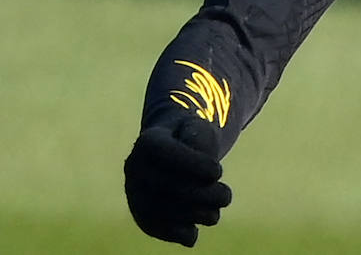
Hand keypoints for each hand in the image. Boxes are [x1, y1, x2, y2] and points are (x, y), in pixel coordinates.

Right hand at [124, 119, 231, 246]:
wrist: (174, 149)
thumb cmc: (191, 137)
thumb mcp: (200, 128)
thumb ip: (202, 141)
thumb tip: (205, 172)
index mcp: (148, 141)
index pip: (165, 153)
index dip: (194, 165)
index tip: (217, 172)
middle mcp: (135, 169)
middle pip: (167, 187)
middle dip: (204, 194)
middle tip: (226, 195)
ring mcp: (135, 195)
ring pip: (164, 212)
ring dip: (200, 213)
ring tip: (220, 205)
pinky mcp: (142, 217)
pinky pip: (161, 230)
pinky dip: (186, 232)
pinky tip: (206, 218)